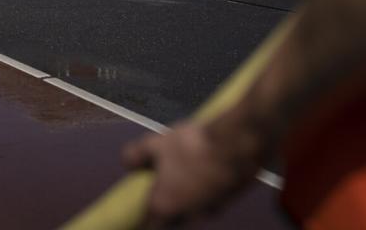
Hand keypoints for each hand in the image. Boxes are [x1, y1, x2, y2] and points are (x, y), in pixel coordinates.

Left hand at [122, 119, 263, 228]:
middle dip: (162, 209)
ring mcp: (210, 211)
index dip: (141, 220)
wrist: (238, 143)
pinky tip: (201, 172)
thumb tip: (127, 164)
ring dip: (183, 200)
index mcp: (164, 206)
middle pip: (170, 220)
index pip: (147, 225)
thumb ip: (136, 156)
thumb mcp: (155, 144)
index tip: (137, 213)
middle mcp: (188, 216)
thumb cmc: (191, 146)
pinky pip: (207, 202)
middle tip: (157, 189)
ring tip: (180, 175)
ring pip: (190, 211)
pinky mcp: (227, 201)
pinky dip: (201, 192)